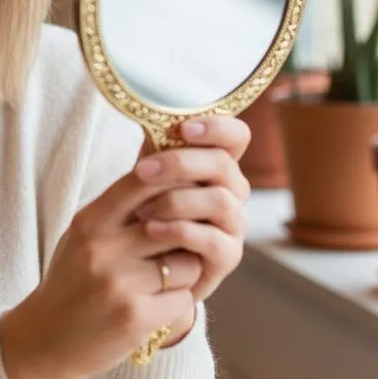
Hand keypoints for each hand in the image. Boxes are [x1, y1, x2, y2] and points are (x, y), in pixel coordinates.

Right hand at [0, 120, 247, 378]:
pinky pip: (183, 298)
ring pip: (186, 262)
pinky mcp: (135, 317)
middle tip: (180, 245)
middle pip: (175, 220)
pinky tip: (154, 307)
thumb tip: (161, 166)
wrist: (43, 340)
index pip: (143, 180)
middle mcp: (103, 247)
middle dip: (186, 233)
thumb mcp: (84, 235)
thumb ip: (118, 207)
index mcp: (90, 221)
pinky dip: (177, 302)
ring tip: (161, 282)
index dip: (174, 178)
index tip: (190, 186)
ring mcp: (118, 283)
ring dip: (184, 272)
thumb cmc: (71, 281)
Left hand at [136, 116, 249, 313]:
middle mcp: (233, 191)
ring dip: (176, 200)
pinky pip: (212, 239)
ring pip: (220, 200)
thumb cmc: (144, 214)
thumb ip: (154, 150)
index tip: (184, 128)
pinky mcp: (227, 257)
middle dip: (181, 163)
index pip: (236, 136)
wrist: (141, 268)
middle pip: (224, 164)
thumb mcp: (146, 178)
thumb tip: (143, 110)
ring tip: (141, 211)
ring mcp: (234, 224)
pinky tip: (151, 230)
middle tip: (142, 171)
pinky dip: (179, 230)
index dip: (217, 127)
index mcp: (216, 165)